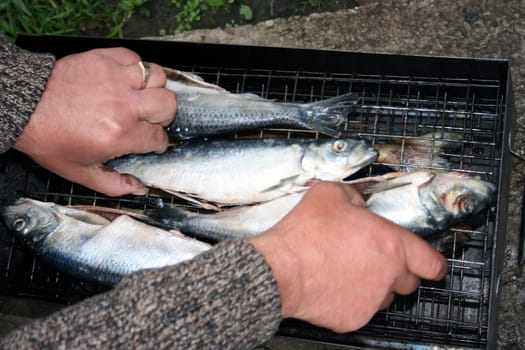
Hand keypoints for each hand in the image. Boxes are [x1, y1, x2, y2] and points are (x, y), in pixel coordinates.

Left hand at [13, 48, 176, 195]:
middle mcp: (123, 105)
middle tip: (149, 117)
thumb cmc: (50, 139)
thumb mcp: (81, 172)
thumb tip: (140, 188)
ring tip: (140, 95)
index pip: (159, 137)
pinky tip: (124, 79)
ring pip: (157, 76)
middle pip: (168, 104)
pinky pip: (135, 58)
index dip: (157, 142)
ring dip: (153, 88)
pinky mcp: (104, 59)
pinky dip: (134, 67)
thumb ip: (115, 184)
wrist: (24, 107)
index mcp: (119, 135)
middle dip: (164, 114)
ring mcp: (115, 79)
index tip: (150, 141)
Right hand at [250, 182, 447, 332]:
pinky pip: (360, 310)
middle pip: (408, 281)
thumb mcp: (329, 194)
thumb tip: (358, 202)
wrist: (281, 269)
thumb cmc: (305, 233)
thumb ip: (354, 196)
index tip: (431, 266)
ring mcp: (372, 301)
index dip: (433, 264)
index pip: (432, 262)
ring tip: (345, 272)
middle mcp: (389, 275)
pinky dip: (351, 300)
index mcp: (391, 244)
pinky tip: (331, 286)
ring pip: (384, 296)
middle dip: (395, 271)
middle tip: (371, 260)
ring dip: (373, 286)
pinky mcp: (354, 319)